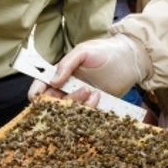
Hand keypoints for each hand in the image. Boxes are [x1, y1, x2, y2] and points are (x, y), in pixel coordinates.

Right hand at [27, 35, 150, 105]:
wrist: (130, 59)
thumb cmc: (105, 51)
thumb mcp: (83, 51)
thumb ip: (66, 64)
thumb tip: (52, 82)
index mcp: (59, 74)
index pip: (41, 88)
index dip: (38, 95)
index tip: (41, 98)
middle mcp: (66, 89)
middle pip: (53, 104)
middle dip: (64, 101)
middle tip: (84, 89)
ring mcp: (80, 100)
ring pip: (69, 113)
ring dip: (80, 105)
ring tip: (94, 92)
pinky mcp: (93, 108)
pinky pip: (85, 116)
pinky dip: (90, 110)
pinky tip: (99, 97)